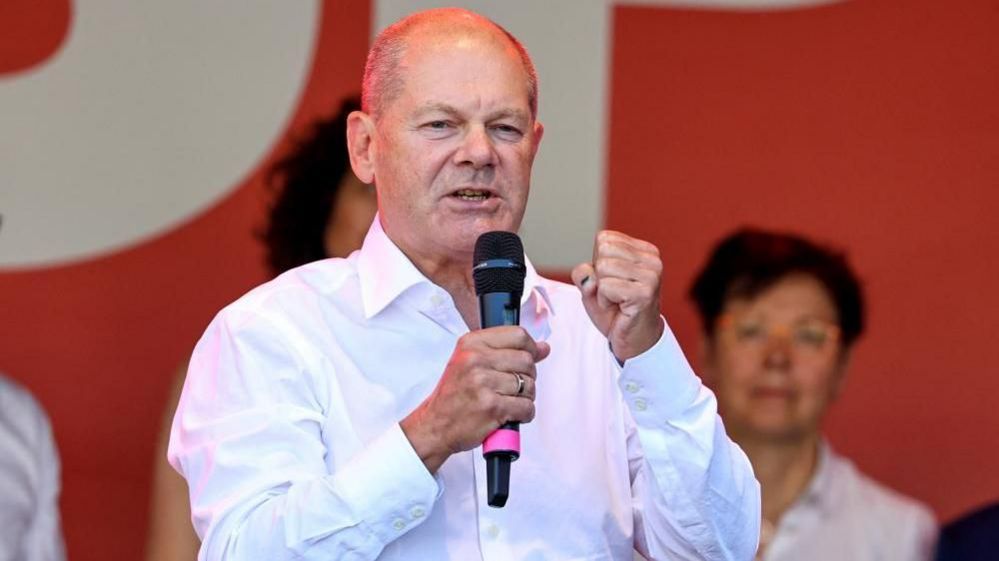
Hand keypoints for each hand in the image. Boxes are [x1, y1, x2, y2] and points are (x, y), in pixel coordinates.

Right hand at [401, 326, 549, 472]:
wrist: (435, 425)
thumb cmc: (455, 395)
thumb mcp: (471, 362)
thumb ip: (506, 351)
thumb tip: (544, 348)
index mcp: (471, 343)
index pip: (518, 335)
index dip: (531, 348)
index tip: (530, 358)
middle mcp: (476, 359)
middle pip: (527, 361)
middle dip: (527, 377)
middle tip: (512, 387)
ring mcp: (483, 383)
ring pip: (529, 385)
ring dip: (525, 397)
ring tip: (508, 401)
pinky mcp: (492, 407)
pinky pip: (526, 407)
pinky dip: (523, 414)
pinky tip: (509, 414)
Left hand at [571, 230, 664, 362]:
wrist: (633, 340)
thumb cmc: (614, 309)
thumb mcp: (592, 285)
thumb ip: (583, 272)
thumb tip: (589, 276)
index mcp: (644, 250)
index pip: (604, 238)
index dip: (597, 263)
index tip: (613, 281)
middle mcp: (652, 259)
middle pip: (602, 251)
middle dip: (599, 276)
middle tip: (614, 294)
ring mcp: (651, 276)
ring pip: (602, 267)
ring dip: (602, 290)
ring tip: (616, 301)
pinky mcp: (645, 293)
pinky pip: (606, 287)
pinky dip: (604, 300)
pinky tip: (619, 308)